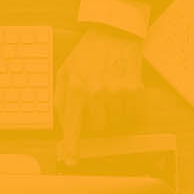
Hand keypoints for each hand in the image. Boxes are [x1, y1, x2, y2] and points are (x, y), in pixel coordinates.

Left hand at [56, 26, 145, 163]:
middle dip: (93, 120)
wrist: (114, 32)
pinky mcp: (133, 89)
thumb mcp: (64, 70)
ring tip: (106, 93)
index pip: (73, 125)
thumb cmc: (88, 53)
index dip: (72, 147)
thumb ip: (60, 98)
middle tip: (94, 103)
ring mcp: (116, 91)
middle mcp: (96, 92)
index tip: (71, 160)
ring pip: (113, 122)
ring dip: (109, 113)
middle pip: (95, 128)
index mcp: (76, 87)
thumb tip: (62, 124)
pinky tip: (118, 90)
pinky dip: (122, 107)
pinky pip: (128, 113)